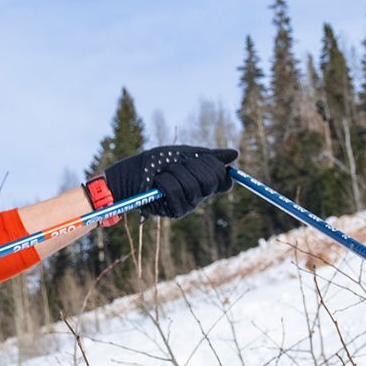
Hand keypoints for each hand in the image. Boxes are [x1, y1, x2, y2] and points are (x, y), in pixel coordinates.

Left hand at [100, 146, 238, 217]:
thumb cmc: (155, 163)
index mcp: (203, 181)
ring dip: (175, 172)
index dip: (215, 167)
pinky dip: (164, 182)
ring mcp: (189, 204)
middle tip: (176, 164)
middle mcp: (200, 195)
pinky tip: (157, 182)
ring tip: (163, 172)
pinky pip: (177, 193)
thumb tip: (234, 154)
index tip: (202, 159)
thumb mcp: (181, 154)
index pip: (224, 179)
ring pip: (194, 186)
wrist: (130, 174)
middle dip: (192, 165)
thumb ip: (207, 155)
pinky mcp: (176, 212)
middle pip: (211, 180)